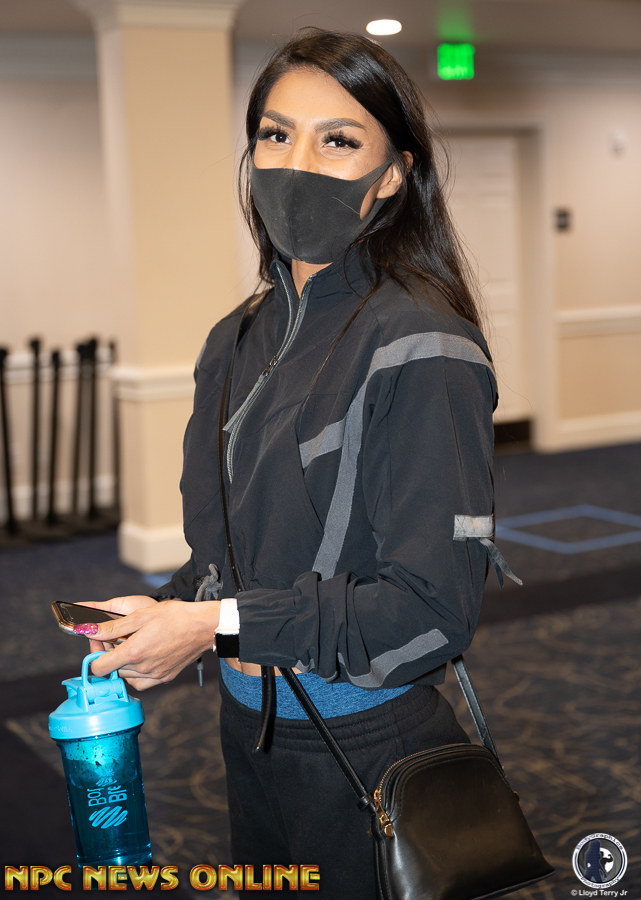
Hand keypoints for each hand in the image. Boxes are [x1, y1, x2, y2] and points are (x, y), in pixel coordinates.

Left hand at [75, 597, 219, 690]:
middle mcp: (143, 668)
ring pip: (126, 677)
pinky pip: (141, 682)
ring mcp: (154, 676)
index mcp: (134, 652)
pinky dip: (137, 673)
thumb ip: (112, 627)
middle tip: (120, 638)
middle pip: (113, 671)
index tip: (99, 644)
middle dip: (111, 655)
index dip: (95, 655)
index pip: (99, 668)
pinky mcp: (164, 678)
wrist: (203, 626)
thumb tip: (88, 630)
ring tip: (135, 645)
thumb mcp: (140, 615)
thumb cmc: (174, 617)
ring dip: (124, 664)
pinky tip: (144, 657)